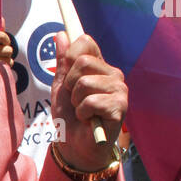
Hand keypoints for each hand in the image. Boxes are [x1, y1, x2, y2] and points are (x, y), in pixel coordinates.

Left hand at [51, 32, 126, 170]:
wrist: (75, 145)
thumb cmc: (70, 116)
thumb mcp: (61, 87)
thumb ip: (62, 62)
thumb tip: (61, 34)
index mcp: (99, 66)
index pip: (86, 41)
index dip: (70, 56)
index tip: (67, 76)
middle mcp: (113, 74)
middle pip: (82, 60)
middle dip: (69, 83)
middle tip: (75, 99)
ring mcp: (119, 90)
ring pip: (84, 82)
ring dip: (75, 101)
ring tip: (82, 110)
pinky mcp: (120, 107)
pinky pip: (91, 101)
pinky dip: (82, 113)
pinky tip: (89, 119)